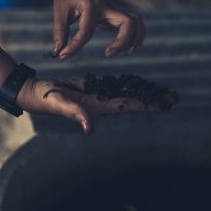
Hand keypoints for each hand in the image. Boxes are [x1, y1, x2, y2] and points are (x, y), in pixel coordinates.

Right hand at [16, 77, 158, 133]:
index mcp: (96, 106)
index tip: (165, 104)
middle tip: (173, 97)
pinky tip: (135, 83)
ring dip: (142, 91)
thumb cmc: (45, 98)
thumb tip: (89, 127)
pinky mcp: (91, 87)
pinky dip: (126, 84)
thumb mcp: (58, 102)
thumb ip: (73, 112)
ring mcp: (97, 95)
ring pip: (125, 92)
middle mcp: (101, 102)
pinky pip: (113, 85)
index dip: (146, 104)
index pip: (127, 105)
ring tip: (160, 91)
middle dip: (152, 99)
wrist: (37, 92)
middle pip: (132, 100)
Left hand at [53, 0, 145, 59]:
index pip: (87, 30)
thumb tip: (58, 53)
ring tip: (125, 53)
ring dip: (135, 39)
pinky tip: (127, 49)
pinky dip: (136, 37)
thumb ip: (60, 31)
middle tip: (108, 54)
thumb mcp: (60, 10)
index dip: (75, 46)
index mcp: (91, 5)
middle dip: (122, 41)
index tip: (64, 55)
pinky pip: (134, 25)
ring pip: (137, 22)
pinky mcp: (117, 17)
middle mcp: (107, 8)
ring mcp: (114, 12)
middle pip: (128, 23)